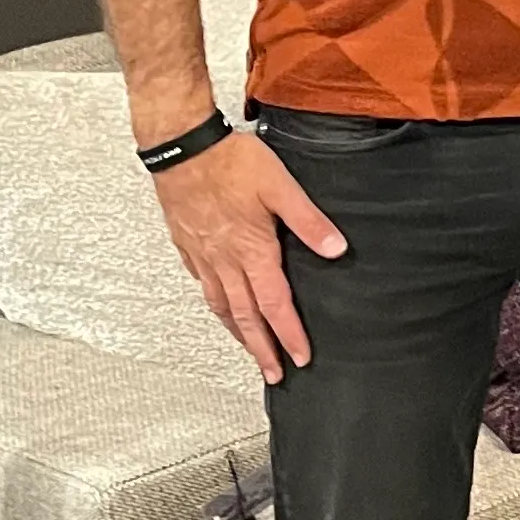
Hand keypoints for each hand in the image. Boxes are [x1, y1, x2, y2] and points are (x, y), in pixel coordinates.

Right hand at [151, 130, 342, 380]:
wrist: (182, 146)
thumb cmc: (230, 161)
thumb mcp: (280, 186)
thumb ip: (309, 221)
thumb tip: (337, 250)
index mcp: (251, 251)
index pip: (275, 305)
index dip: (289, 335)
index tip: (300, 359)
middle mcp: (224, 260)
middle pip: (245, 317)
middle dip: (262, 349)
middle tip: (273, 373)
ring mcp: (203, 255)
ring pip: (221, 305)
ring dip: (237, 332)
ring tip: (248, 349)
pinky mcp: (188, 244)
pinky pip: (202, 285)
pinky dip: (215, 303)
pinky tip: (219, 305)